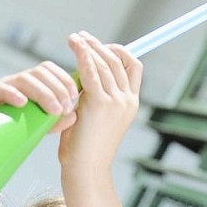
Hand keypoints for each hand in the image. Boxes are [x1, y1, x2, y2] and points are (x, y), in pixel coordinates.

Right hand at [0, 59, 80, 133]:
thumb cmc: (11, 134)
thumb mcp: (37, 128)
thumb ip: (55, 122)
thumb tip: (74, 115)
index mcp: (30, 84)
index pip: (49, 69)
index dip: (64, 80)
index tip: (75, 100)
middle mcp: (16, 82)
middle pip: (40, 72)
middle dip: (57, 89)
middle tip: (66, 108)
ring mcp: (1, 87)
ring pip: (23, 79)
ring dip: (42, 93)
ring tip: (53, 111)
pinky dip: (11, 93)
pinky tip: (23, 103)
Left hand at [57, 31, 141, 174]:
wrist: (85, 170)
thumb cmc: (83, 149)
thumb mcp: (93, 119)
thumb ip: (92, 98)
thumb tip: (79, 78)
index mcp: (130, 104)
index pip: (133, 67)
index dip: (118, 51)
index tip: (99, 45)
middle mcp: (127, 100)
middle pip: (118, 60)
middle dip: (99, 45)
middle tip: (81, 36)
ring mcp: (116, 101)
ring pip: (104, 63)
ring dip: (89, 47)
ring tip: (74, 38)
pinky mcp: (100, 104)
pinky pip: (92, 72)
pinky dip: (83, 55)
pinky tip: (75, 46)